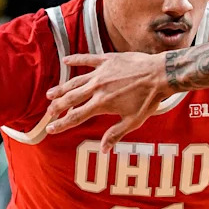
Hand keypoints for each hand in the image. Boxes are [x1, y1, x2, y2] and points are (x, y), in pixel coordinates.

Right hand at [44, 52, 170, 151]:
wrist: (159, 75)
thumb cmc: (149, 100)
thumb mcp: (133, 121)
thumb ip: (115, 134)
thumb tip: (104, 150)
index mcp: (102, 104)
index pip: (76, 116)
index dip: (62, 124)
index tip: (50, 129)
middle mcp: (96, 88)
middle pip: (70, 99)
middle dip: (57, 107)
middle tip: (48, 113)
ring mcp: (100, 72)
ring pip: (74, 81)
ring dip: (61, 88)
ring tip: (50, 94)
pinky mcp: (106, 60)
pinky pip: (86, 59)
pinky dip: (75, 59)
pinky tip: (65, 61)